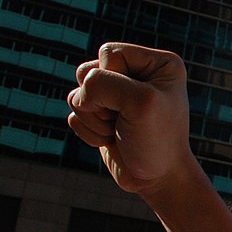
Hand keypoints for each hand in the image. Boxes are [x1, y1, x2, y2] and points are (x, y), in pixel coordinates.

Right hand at [67, 43, 192, 195]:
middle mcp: (137, 75)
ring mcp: (116, 97)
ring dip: (94, 118)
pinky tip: (112, 140)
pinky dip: (89, 132)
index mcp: (158, 63)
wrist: (158, 178)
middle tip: (127, 119)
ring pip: (77, 94)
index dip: (114, 78)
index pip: (110, 53)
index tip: (139, 102)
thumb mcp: (139, 102)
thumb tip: (78, 97)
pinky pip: (73, 115)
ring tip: (120, 130)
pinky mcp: (100, 116)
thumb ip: (102, 83)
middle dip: (101, 100)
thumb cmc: (157, 140)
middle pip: (88, 71)